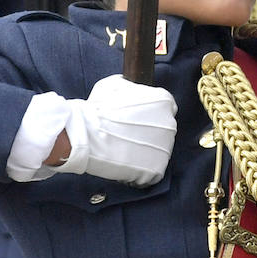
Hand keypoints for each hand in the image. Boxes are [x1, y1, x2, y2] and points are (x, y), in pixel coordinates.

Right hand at [60, 74, 177, 186]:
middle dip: (148, 135)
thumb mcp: (114, 85)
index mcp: (163, 101)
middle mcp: (169, 124)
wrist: (87, 135)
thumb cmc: (97, 109)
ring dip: (144, 153)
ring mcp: (165, 148)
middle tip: (126, 137)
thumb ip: (131, 88)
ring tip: (123, 152)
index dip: (149, 115)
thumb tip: (132, 91)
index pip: (165, 108)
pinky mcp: (157, 168)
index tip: (136, 121)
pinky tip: (125, 166)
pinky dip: (140, 172)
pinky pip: (152, 172)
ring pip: (158, 152)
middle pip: (163, 131)